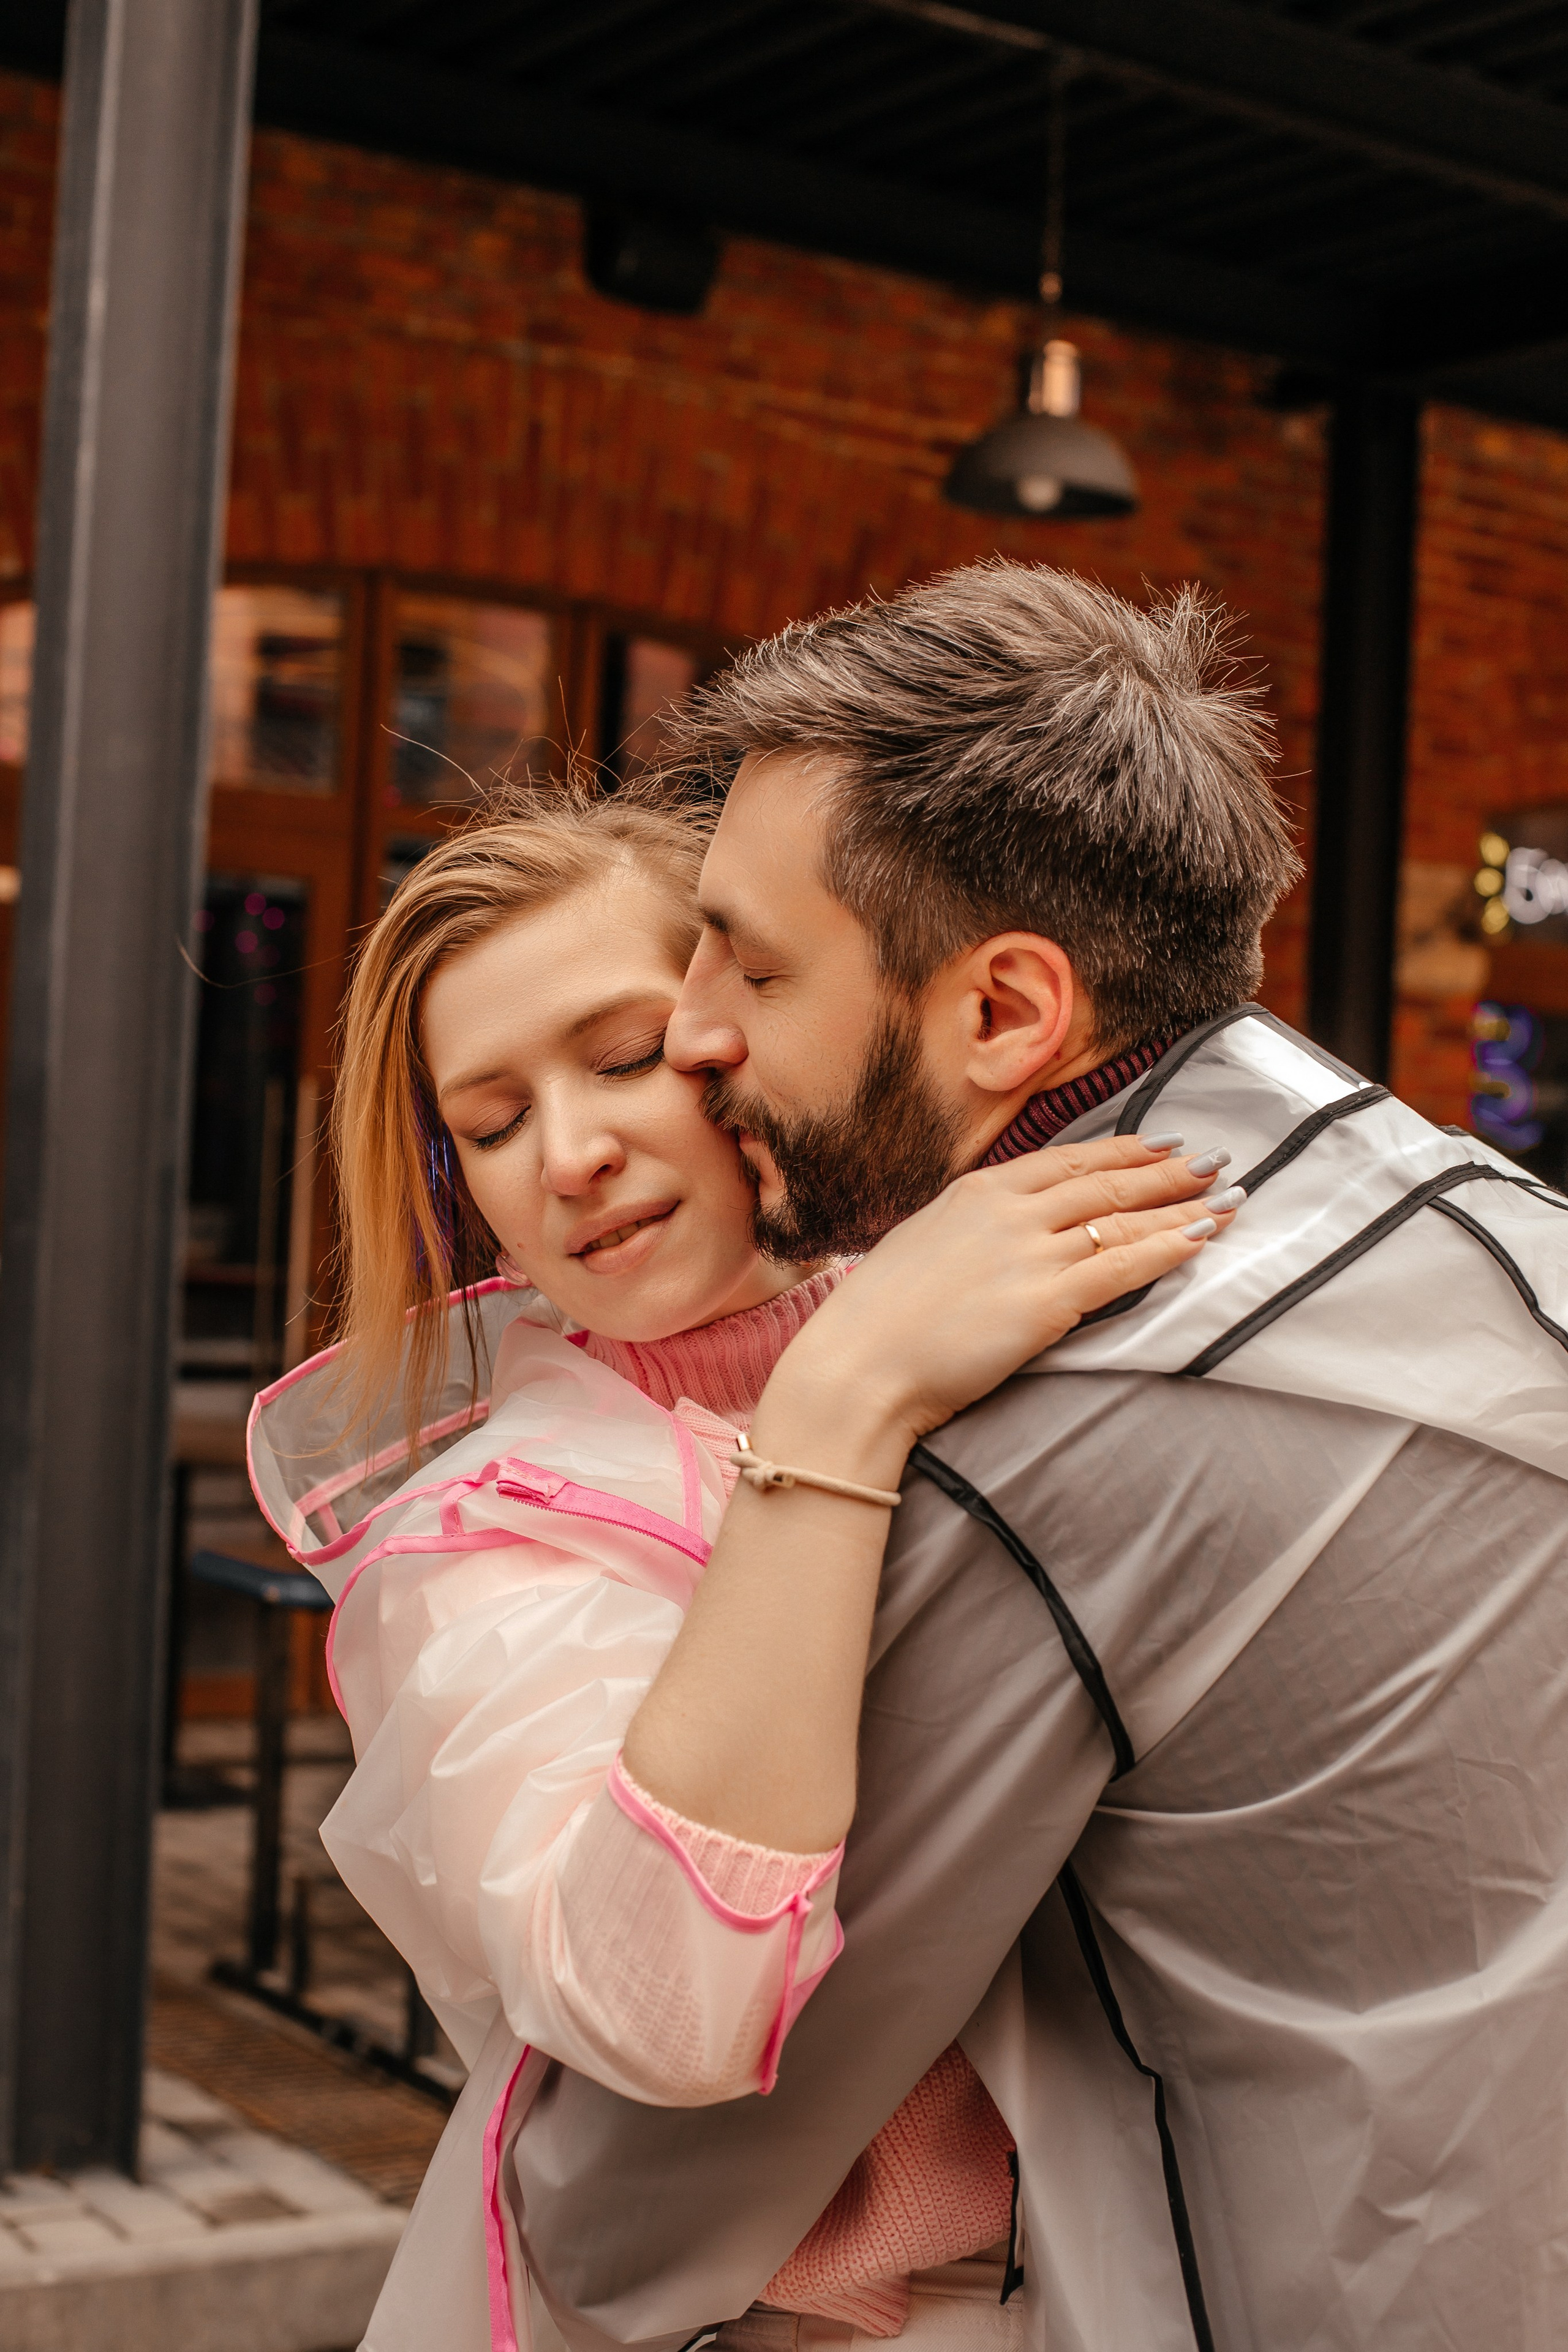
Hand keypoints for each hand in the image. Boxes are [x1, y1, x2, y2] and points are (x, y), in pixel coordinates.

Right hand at [756, 1137, 1234, 1475]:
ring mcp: (1029, 1254)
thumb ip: (971, 1228)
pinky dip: (1168, 1250)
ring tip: (1226, 1200)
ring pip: (1123, 1221)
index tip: (1162, 1145)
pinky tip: (1202, 1240)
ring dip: (1182, 1208)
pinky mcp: (1044, 1303)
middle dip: (1168, 1172)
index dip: (1123, 1151)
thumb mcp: (924, 1244)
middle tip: (1216, 1163)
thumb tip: (1002, 1228)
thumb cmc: (880, 1319)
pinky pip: (1122, 1268)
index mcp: (977, 1192)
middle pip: (1106, 1182)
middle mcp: (1008, 1211)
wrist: (859, 1367)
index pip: (1068, 1160)